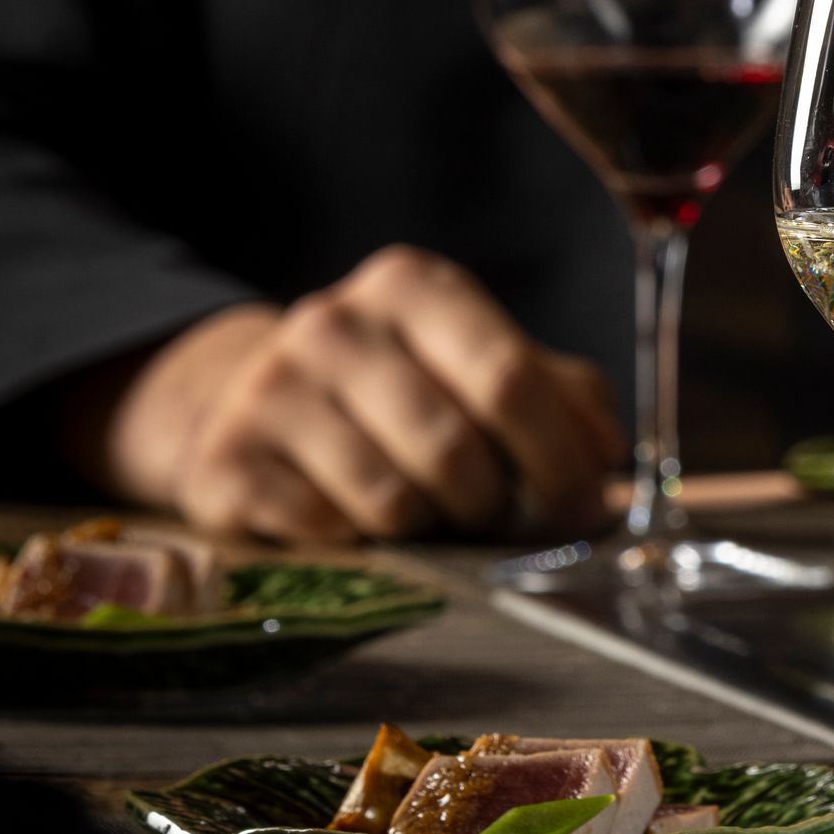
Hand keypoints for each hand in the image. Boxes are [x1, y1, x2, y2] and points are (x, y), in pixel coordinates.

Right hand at [71, 247, 622, 542]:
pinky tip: (356, 522)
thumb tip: (608, 457)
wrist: (244, 399)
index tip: (582, 506)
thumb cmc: (396, 387)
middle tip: (498, 519)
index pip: (509, 377)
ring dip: (429, 530)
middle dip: (494, 505)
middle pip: (454, 448)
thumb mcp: (475, 364)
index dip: (558, 458)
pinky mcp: (225, 462)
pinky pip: (328, 535)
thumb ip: (558, 397)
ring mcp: (270, 389)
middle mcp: (334, 322)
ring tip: (428, 515)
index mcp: (413, 287)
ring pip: (392, 501)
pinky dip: (361, 547)